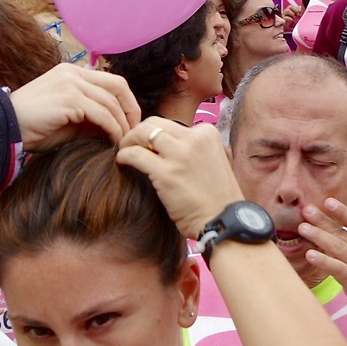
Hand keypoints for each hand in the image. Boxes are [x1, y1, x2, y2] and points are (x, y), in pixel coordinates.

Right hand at [10, 64, 140, 149]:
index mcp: (71, 72)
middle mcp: (73, 72)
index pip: (112, 81)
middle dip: (131, 110)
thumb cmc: (32, 127)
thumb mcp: (67, 118)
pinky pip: (102, 114)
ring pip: (112, 102)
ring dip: (122, 124)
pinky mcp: (70, 98)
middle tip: (135, 132)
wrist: (2, 128)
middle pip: (118, 86)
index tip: (130, 123)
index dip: (126, 101)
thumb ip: (90, 116)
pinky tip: (114, 142)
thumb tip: (117, 127)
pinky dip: (113, 129)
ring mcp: (71, 83)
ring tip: (125, 142)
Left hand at [115, 117, 247, 236]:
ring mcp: (181, 154)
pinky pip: (134, 154)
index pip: (170, 124)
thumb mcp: (213, 161)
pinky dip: (123, 156)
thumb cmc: (217, 199)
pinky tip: (121, 163)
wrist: (224, 222)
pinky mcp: (166, 173)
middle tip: (129, 146)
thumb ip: (194, 149)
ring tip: (124, 153)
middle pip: (153, 123)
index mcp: (207, 133)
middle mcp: (195, 138)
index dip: (154, 134)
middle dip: (137, 133)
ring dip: (128, 141)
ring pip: (142, 132)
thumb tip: (166, 145)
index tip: (147, 146)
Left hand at [295, 200, 346, 329]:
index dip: (343, 212)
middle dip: (323, 220)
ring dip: (319, 236)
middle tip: (307, 210)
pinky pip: (336, 269)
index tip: (328, 201)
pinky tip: (310, 255)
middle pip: (343, 233)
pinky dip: (323, 261)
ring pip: (337, 247)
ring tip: (303, 228)